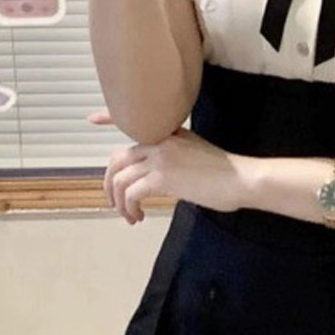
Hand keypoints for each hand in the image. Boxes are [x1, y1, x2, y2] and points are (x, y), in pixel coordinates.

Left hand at [102, 128, 251, 224]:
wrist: (242, 179)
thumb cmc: (225, 174)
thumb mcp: (196, 153)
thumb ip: (173, 156)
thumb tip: (157, 177)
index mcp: (169, 133)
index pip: (133, 120)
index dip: (109, 117)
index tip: (93, 119)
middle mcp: (160, 141)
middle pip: (118, 159)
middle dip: (109, 183)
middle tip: (114, 201)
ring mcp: (160, 158)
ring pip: (120, 179)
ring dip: (119, 202)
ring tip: (130, 215)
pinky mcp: (163, 178)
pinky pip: (131, 193)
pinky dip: (130, 208)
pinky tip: (140, 216)